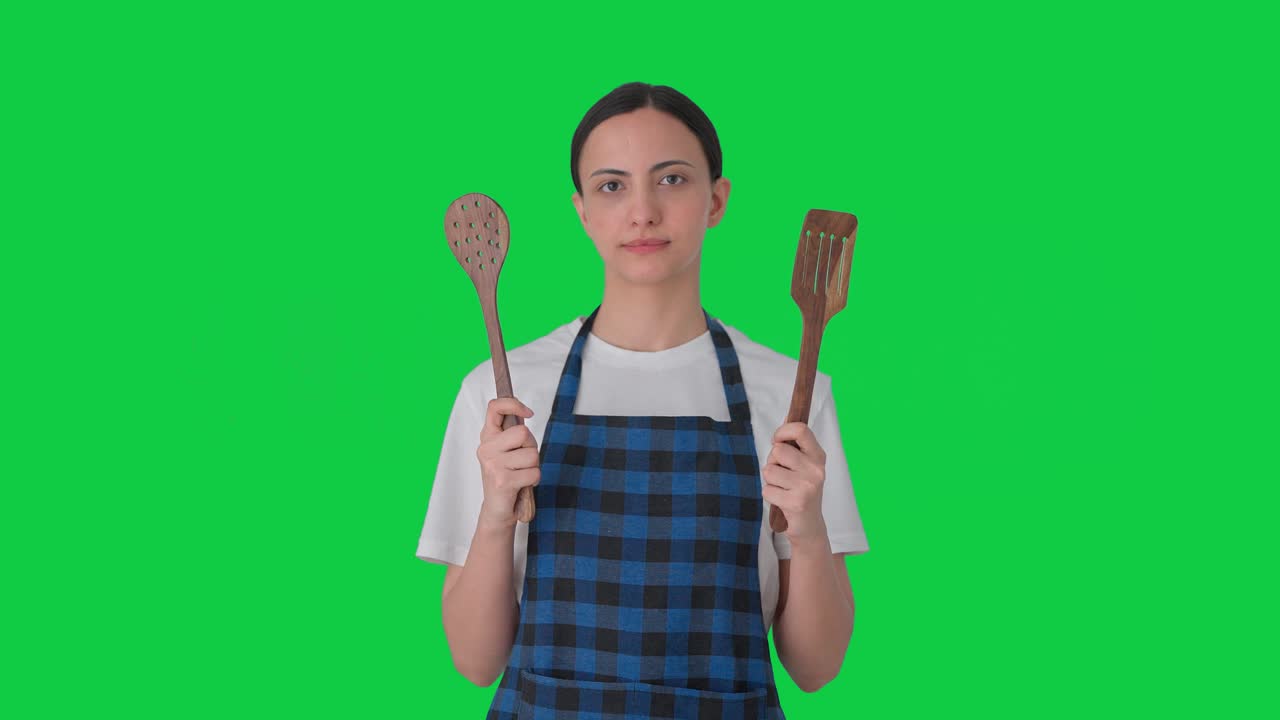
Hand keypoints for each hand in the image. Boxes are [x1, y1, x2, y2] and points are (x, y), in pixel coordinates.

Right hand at [475, 397, 539, 529]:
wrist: (497, 510)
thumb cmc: (506, 477)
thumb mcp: (506, 451)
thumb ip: (512, 434)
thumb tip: (524, 414)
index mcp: (487, 437)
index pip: (495, 407)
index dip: (513, 404)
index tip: (528, 413)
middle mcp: (486, 448)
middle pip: (523, 433)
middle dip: (531, 447)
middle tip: (522, 461)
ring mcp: (493, 464)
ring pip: (532, 455)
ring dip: (533, 467)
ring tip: (520, 474)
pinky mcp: (503, 480)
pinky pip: (534, 473)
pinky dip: (534, 480)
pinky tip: (521, 485)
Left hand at [761, 422, 827, 546]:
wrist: (809, 525)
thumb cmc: (802, 490)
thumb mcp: (804, 465)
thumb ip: (794, 445)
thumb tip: (785, 421)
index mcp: (818, 456)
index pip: (800, 430)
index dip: (782, 431)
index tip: (777, 440)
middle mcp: (816, 470)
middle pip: (778, 450)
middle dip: (773, 461)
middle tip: (782, 474)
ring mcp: (807, 486)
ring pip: (769, 470)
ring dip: (770, 480)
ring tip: (783, 488)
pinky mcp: (796, 503)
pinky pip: (766, 489)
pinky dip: (769, 495)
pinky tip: (782, 500)